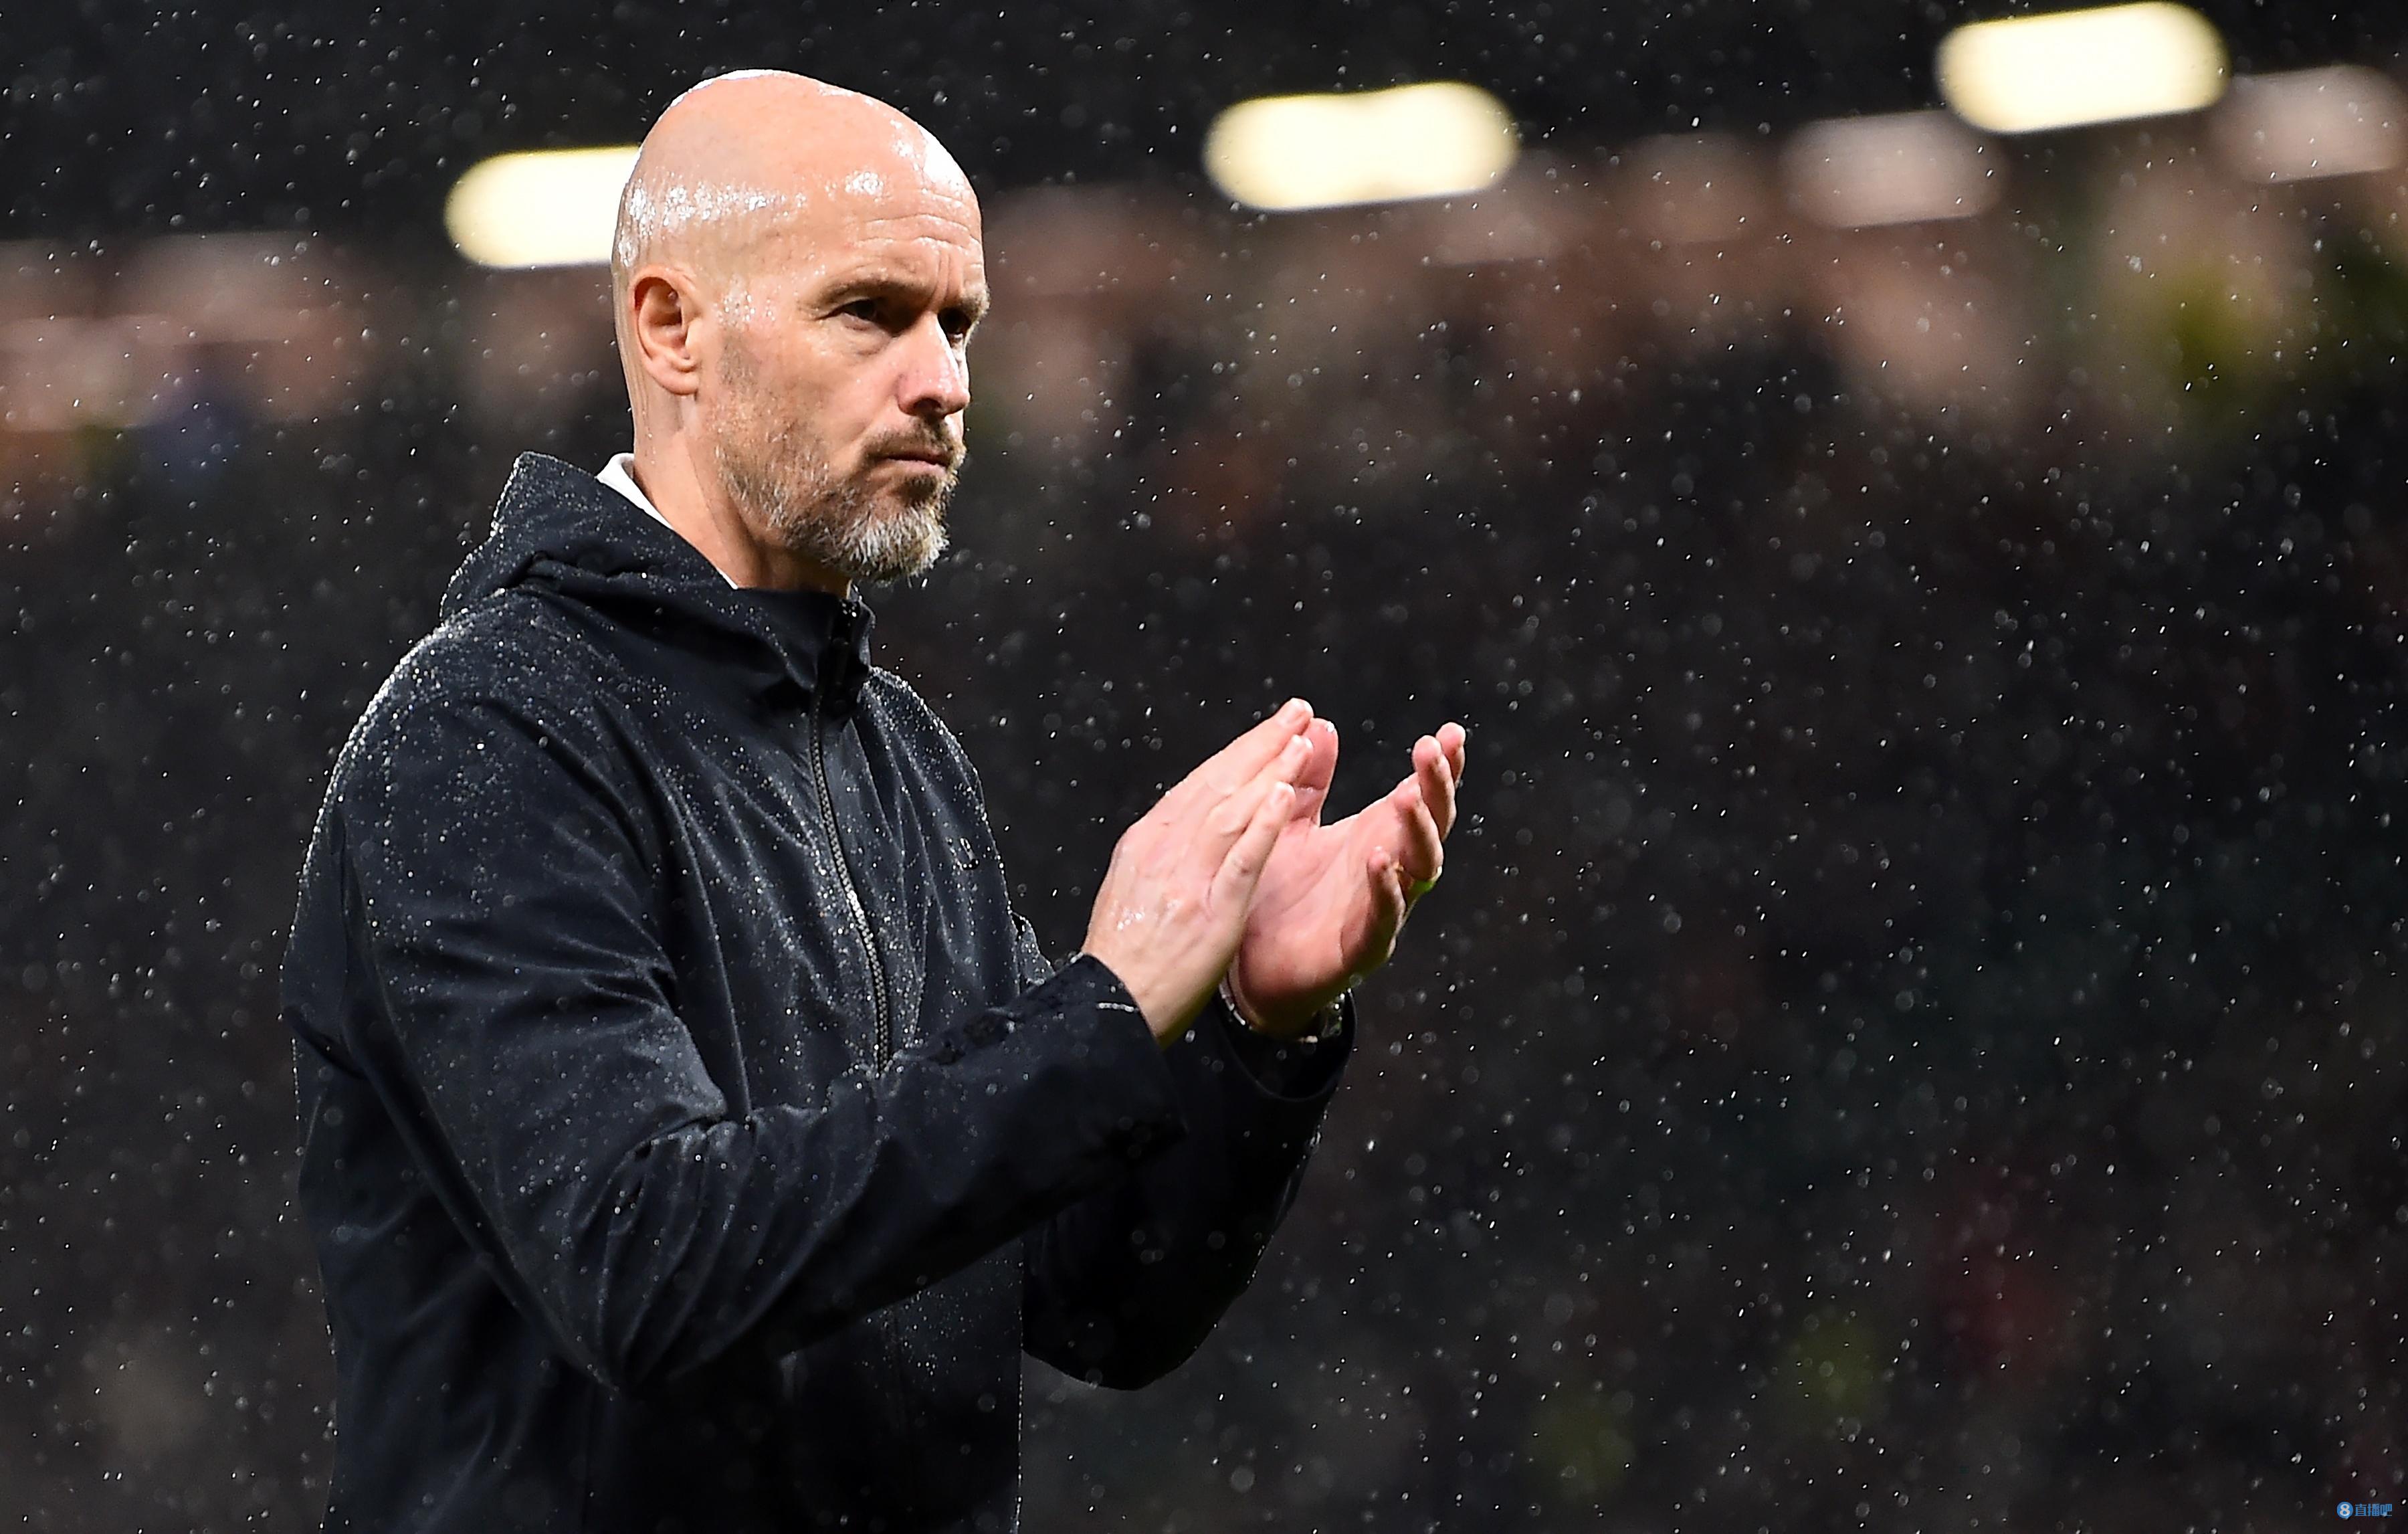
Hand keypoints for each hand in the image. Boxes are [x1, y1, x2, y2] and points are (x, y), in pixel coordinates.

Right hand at [1083, 699, 1316, 1045]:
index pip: (1198, 784)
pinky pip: (1243, 858)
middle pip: (1219, 784)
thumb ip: (1160, 853)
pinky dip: (1265, 822)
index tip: (1270, 729)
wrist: (1110, 1007)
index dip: (1238, 752)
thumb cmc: (1124, 959)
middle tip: (1299, 713)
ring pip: (1233, 809)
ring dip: (1271, 770)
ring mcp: (1186, 877)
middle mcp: (1164, 849)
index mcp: (1146, 842)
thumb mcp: (1131, 889)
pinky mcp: (1210, 910)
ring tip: (1304, 741)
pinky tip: (1288, 795)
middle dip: (1262, 745)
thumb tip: (1185, 820)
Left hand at [1224, 720, 1466, 1036]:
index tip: (1451, 732)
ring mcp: (1381, 910)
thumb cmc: (1279, 891)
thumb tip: (1321, 725)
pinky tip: (1380, 860)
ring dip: (1418, 832)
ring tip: (1406, 797)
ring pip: (1420, 870)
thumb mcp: (1290, 823)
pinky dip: (1387, 890)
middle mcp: (1390, 870)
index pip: (1422, 796)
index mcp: (1377, 836)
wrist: (1249, 967)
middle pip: (1432, 825)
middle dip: (1436, 787)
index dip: (1441, 767)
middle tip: (1430, 750)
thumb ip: (1309, 780)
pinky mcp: (1361, 948)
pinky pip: (1384, 919)